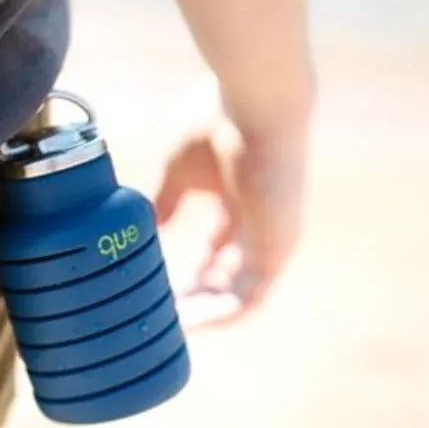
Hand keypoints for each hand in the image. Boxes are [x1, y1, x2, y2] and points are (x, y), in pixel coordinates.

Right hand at [153, 93, 312, 326]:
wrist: (253, 103)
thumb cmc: (216, 123)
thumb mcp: (179, 170)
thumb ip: (167, 201)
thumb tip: (150, 225)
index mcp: (238, 202)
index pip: (216, 250)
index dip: (189, 271)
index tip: (158, 287)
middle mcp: (259, 224)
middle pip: (227, 275)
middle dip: (195, 296)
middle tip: (162, 312)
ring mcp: (271, 237)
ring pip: (239, 292)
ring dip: (206, 311)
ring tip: (173, 323)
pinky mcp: (278, 246)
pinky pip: (251, 295)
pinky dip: (223, 312)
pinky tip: (191, 320)